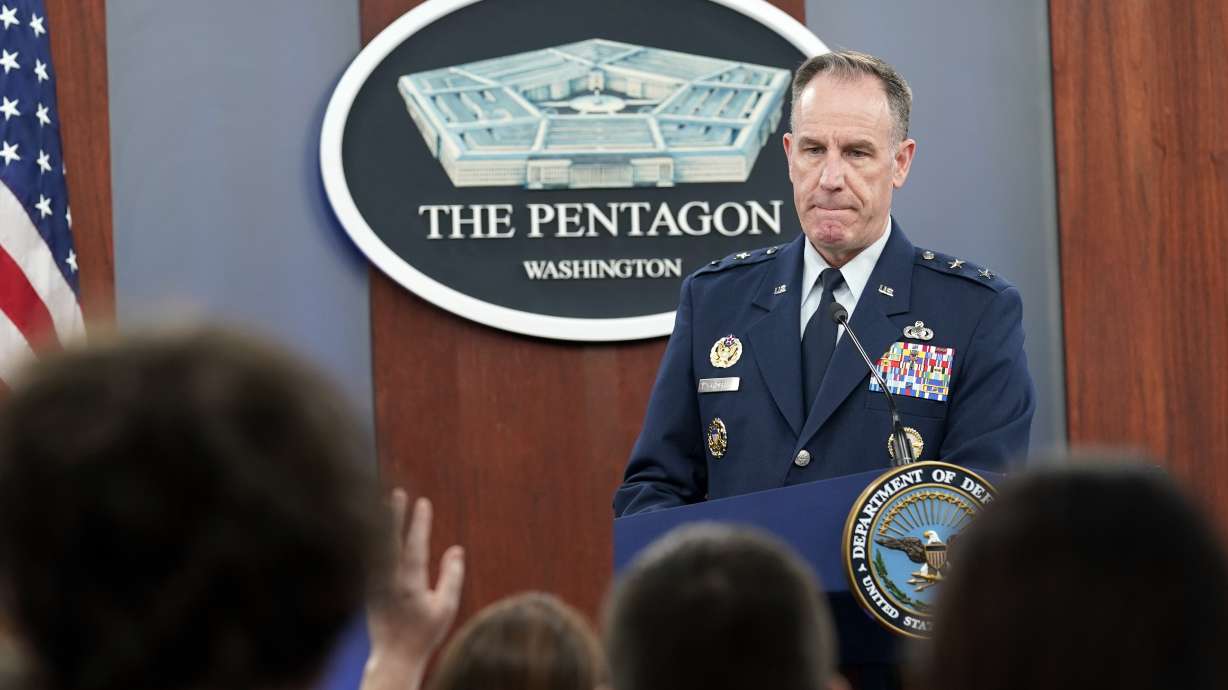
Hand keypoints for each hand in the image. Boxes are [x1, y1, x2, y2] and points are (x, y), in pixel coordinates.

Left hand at [362, 490, 464, 689]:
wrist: (393, 656)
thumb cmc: (423, 633)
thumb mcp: (446, 608)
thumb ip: (451, 577)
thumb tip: (456, 549)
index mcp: (409, 585)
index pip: (415, 546)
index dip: (419, 523)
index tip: (423, 502)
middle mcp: (388, 582)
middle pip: (388, 541)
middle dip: (392, 516)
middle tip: (396, 493)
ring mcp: (373, 585)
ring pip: (374, 547)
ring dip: (379, 525)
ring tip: (381, 503)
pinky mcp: (365, 589)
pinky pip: (367, 558)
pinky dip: (369, 540)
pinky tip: (371, 528)